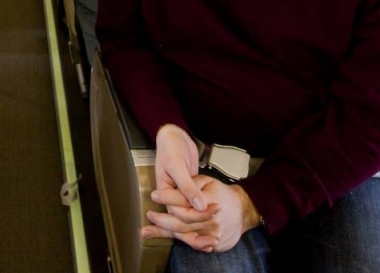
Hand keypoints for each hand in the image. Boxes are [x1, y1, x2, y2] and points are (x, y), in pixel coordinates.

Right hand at [143, 125, 218, 250]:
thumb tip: (199, 205)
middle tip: (216, 239)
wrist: (173, 137)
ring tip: (214, 243)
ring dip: (201, 231)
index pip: (178, 213)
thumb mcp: (177, 165)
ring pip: (189, 219)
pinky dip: (203, 220)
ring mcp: (179, 196)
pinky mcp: (188, 193)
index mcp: (163, 192)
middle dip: (198, 233)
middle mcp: (170, 198)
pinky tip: (212, 229)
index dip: (196, 217)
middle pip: (183, 221)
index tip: (213, 217)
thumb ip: (188, 187)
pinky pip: (194, 210)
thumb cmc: (171, 148)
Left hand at [147, 175, 260, 252]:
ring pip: (184, 234)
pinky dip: (177, 241)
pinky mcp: (212, 243)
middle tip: (149, 215)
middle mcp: (210, 220)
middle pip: (181, 222)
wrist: (243, 210)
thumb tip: (178, 189)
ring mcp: (212, 233)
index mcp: (208, 202)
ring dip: (164, 233)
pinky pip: (192, 242)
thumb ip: (192, 185)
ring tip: (147, 231)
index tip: (154, 195)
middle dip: (162, 219)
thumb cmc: (222, 193)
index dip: (168, 198)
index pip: (184, 201)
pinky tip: (163, 239)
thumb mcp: (208, 181)